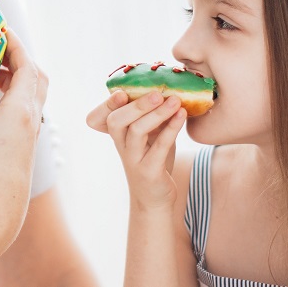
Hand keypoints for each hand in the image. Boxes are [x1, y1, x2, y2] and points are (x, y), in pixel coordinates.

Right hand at [0, 29, 46, 238]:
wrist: (0, 218)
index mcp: (21, 110)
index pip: (27, 63)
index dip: (14, 43)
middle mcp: (30, 119)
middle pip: (33, 77)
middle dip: (14, 59)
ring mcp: (27, 134)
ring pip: (26, 96)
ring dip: (7, 82)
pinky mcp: (20, 147)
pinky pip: (16, 115)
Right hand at [87, 90, 185, 209]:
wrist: (154, 198)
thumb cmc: (152, 161)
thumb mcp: (150, 135)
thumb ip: (153, 115)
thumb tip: (170, 89)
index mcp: (118, 134)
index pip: (105, 115)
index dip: (109, 103)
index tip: (122, 92)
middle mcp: (121, 145)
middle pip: (117, 121)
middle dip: (137, 105)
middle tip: (157, 93)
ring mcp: (133, 159)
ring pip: (137, 131)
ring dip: (157, 113)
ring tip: (175, 101)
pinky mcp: (149, 171)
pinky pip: (159, 146)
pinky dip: (171, 129)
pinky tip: (182, 116)